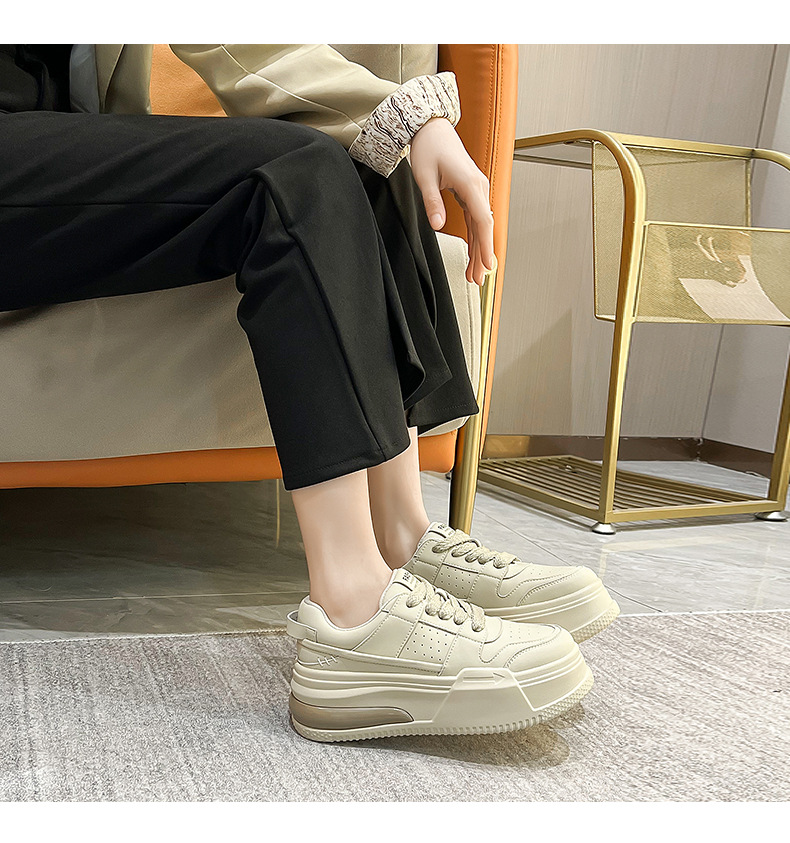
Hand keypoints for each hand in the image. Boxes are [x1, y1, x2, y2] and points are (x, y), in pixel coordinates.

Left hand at [408, 117, 494, 286]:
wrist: (432, 128)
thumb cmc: (429, 148)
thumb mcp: (424, 176)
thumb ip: (432, 202)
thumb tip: (438, 225)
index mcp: (470, 184)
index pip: (482, 221)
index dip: (485, 245)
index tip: (486, 265)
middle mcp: (478, 187)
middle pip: (484, 227)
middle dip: (482, 255)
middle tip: (478, 279)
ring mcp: (476, 189)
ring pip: (481, 225)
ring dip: (479, 249)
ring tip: (474, 273)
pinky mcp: (471, 191)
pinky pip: (475, 219)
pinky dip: (475, 237)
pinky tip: (473, 254)